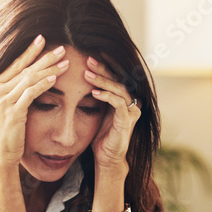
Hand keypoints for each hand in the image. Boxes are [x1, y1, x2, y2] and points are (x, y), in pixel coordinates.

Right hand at [0, 35, 69, 167]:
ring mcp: (2, 100)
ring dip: (49, 69)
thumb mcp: (9, 107)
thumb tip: (32, 75)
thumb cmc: (8, 132)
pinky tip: (54, 78)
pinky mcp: (12, 111)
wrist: (0, 154)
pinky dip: (43, 84)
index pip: (16, 64)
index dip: (30, 51)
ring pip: (29, 79)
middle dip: (45, 57)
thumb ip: (15, 90)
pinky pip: (30, 93)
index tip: (43, 39)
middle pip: (25, 68)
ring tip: (65, 62)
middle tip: (62, 48)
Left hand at [84, 56, 139, 174]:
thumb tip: (81, 77)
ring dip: (102, 80)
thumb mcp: (97, 111)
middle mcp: (131, 102)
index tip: (89, 54)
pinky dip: (106, 96)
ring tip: (87, 74)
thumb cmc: (100, 136)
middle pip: (118, 79)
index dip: (104, 65)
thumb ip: (95, 95)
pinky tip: (93, 92)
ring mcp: (131, 111)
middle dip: (103, 68)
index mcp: (123, 98)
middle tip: (88, 58)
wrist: (107, 158)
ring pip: (119, 88)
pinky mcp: (127, 120)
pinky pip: (118, 103)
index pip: (115, 76)